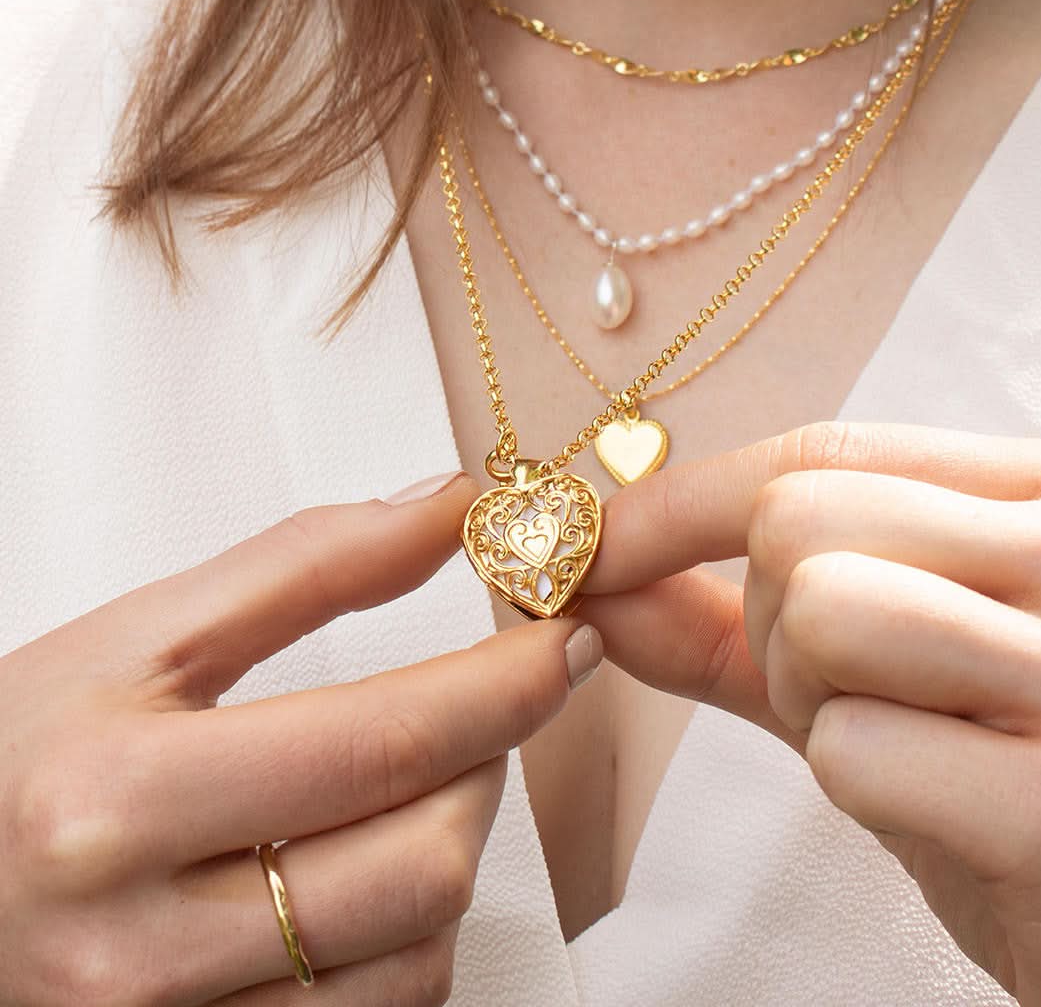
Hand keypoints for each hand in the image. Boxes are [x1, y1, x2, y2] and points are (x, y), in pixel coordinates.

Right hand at [1, 472, 601, 1005]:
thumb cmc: (19, 755)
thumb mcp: (137, 637)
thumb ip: (303, 565)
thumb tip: (444, 512)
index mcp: (117, 800)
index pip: (381, 744)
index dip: (504, 685)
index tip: (563, 637)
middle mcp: (139, 946)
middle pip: (421, 863)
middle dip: (489, 761)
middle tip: (488, 699)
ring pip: (416, 952)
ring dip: (456, 844)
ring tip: (420, 778)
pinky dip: (411, 930)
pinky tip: (371, 865)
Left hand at [581, 421, 1040, 1006]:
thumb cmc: (1008, 774)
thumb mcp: (887, 670)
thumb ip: (741, 621)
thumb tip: (603, 584)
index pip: (822, 451)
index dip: (685, 499)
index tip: (600, 548)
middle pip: (795, 521)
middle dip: (769, 617)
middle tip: (845, 687)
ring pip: (818, 612)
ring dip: (811, 694)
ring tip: (905, 739)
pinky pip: (853, 749)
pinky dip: (860, 783)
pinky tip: (950, 810)